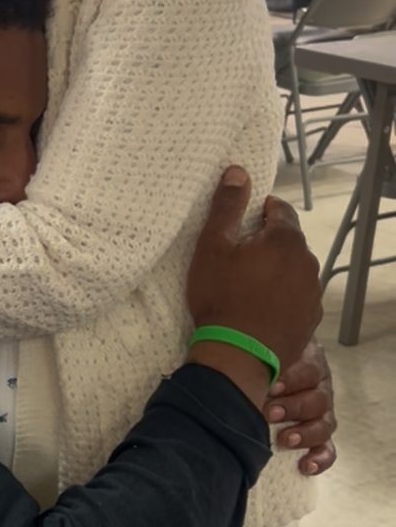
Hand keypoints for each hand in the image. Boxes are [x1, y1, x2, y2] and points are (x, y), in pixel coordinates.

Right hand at [186, 167, 322, 410]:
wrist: (236, 355)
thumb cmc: (220, 295)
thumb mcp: (213, 246)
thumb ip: (227, 206)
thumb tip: (238, 171)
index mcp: (286, 241)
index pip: (280, 210)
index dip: (260, 211)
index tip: (241, 223)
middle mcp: (308, 263)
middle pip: (289, 241)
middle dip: (268, 242)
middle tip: (239, 256)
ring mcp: (313, 294)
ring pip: (294, 269)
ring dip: (277, 269)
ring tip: (248, 284)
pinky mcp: (311, 320)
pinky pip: (297, 296)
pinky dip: (283, 295)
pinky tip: (261, 306)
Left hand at [266, 339, 336, 475]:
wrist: (261, 366)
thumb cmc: (258, 356)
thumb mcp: (261, 349)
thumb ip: (254, 353)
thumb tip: (233, 355)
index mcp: (308, 361)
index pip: (308, 369)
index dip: (292, 379)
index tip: (272, 386)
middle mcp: (318, 386)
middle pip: (317, 398)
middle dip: (294, 407)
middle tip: (271, 413)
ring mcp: (322, 411)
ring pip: (324, 424)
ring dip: (305, 433)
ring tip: (285, 440)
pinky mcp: (320, 435)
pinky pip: (328, 449)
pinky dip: (320, 459)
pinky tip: (306, 466)